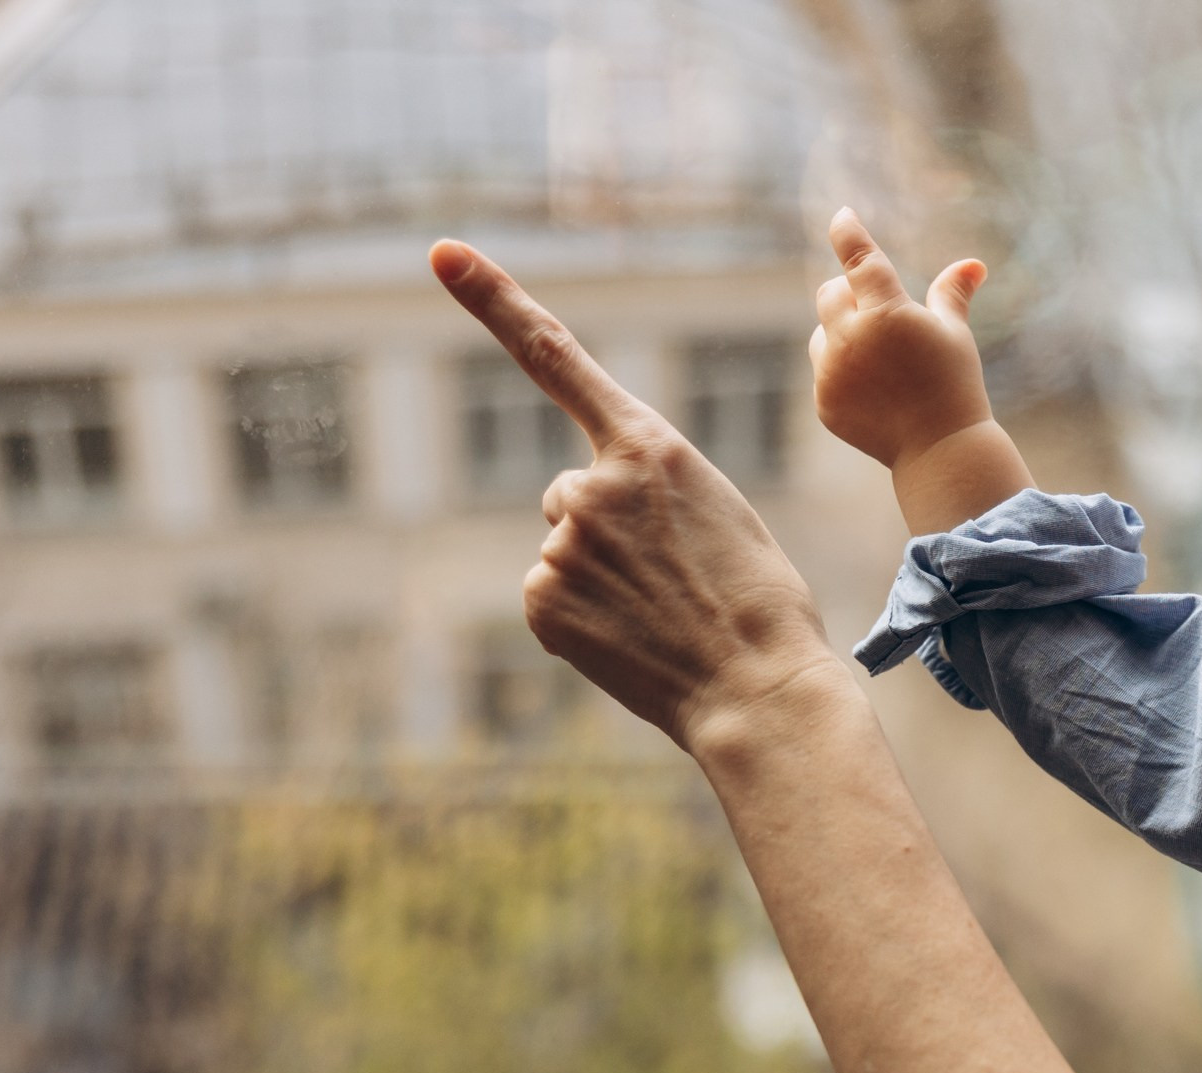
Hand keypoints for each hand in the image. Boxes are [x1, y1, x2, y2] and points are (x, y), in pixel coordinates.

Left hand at [429, 239, 843, 754]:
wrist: (759, 690)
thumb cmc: (759, 605)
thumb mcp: (718, 512)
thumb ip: (648, 487)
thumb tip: (578, 515)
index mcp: (651, 446)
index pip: (555, 355)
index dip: (493, 299)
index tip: (442, 253)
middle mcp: (594, 484)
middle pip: (572, 491)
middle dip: (608, 529)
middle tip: (674, 577)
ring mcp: (563, 543)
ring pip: (564, 548)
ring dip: (601, 578)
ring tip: (661, 613)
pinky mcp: (541, 600)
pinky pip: (549, 597)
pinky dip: (581, 620)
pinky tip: (629, 640)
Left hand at [811, 210, 1035, 533]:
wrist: (938, 450)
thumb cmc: (953, 385)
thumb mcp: (954, 335)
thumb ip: (952, 294)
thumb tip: (972, 264)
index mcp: (886, 313)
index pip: (858, 258)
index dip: (848, 232)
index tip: (842, 216)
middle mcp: (851, 339)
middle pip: (831, 293)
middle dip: (850, 294)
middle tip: (880, 314)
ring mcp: (832, 373)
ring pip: (822, 332)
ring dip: (842, 333)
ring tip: (881, 360)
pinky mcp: (824, 402)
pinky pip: (823, 370)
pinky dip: (842, 370)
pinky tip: (875, 391)